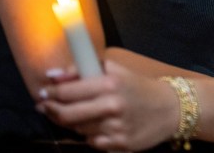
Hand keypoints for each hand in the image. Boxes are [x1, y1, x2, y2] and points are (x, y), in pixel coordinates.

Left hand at [37, 60, 175, 151]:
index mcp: (111, 83)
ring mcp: (116, 127)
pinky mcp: (120, 144)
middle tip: (44, 106)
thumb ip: (83, 69)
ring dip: (72, 122)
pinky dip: (90, 135)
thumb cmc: (139, 87)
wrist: (170, 109)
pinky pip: (92, 142)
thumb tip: (52, 74)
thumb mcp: (116, 70)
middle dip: (50, 110)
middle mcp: (112, 105)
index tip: (43, 92)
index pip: (68, 91)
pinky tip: (98, 126)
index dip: (50, 92)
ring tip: (78, 113)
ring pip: (77, 129)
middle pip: (66, 114)